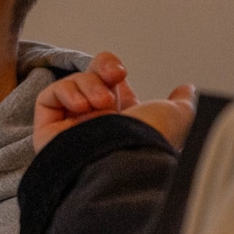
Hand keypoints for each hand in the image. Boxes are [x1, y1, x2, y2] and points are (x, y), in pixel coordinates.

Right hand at [34, 52, 197, 152]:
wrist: (123, 163)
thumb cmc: (149, 142)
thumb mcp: (176, 115)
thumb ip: (181, 101)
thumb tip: (186, 88)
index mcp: (123, 121)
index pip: (110, 85)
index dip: (111, 72)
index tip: (121, 74)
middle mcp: (95, 124)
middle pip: (89, 78)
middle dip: (101, 70)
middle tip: (114, 77)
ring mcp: (70, 128)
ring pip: (71, 86)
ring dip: (87, 85)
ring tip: (100, 103)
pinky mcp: (47, 131)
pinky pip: (49, 98)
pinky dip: (65, 93)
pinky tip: (81, 106)